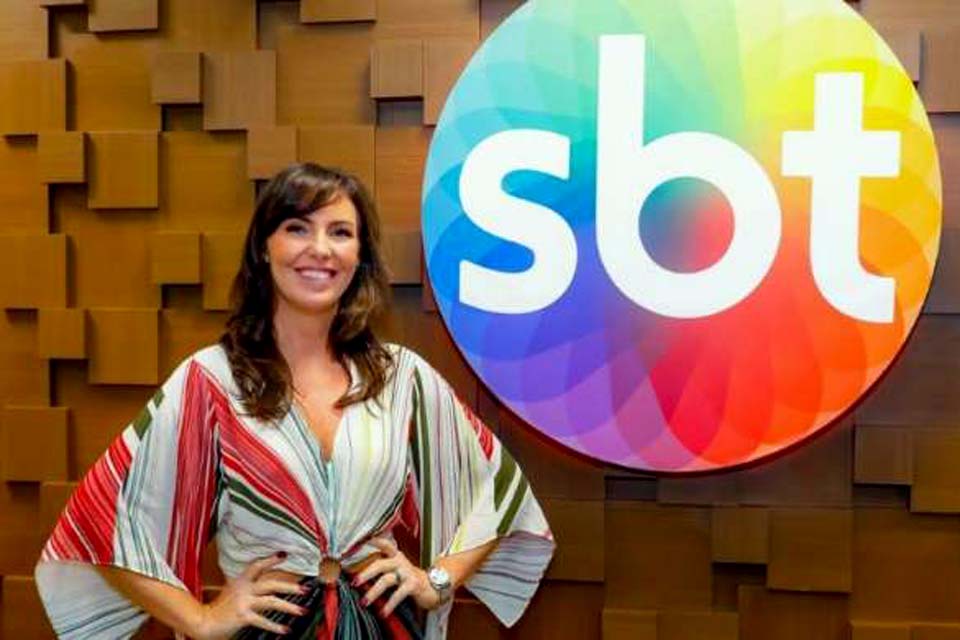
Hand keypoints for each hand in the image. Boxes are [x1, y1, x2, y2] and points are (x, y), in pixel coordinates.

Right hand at [193, 552, 307, 639]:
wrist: (204, 621)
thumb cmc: (220, 607)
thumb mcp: (233, 590)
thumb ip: (248, 586)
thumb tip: (267, 585)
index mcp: (241, 580)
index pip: (257, 565)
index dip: (270, 559)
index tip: (284, 555)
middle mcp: (244, 589)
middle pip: (271, 583)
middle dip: (290, 586)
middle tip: (305, 589)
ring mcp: (243, 602)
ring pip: (271, 601)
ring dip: (289, 606)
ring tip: (302, 611)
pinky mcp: (243, 616)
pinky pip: (262, 621)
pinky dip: (275, 626)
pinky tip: (285, 630)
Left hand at [352, 538, 440, 616]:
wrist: (434, 586)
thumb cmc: (410, 579)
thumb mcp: (396, 570)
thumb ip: (381, 568)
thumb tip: (357, 576)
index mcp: (395, 556)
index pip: (383, 544)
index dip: (372, 541)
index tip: (360, 540)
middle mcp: (400, 561)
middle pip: (380, 564)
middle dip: (365, 574)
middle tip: (354, 583)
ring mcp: (407, 572)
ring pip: (386, 580)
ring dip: (373, 592)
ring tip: (364, 602)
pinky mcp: (413, 584)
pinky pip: (398, 594)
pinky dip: (389, 604)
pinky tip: (383, 612)